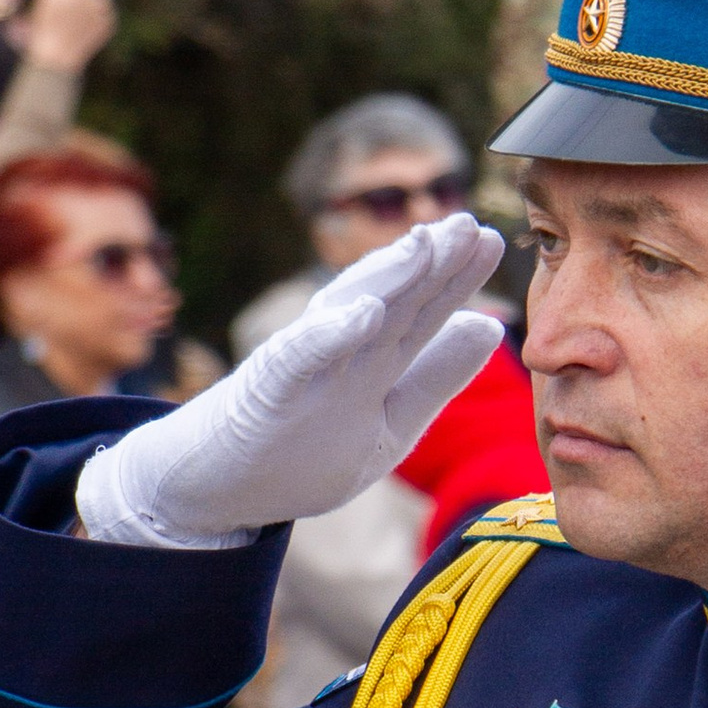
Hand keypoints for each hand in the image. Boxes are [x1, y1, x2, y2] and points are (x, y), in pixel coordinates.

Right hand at [78, 211, 506, 548]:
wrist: (213, 484)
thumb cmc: (299, 449)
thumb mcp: (387, 422)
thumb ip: (434, 377)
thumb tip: (487, 328)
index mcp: (372, 364)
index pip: (423, 315)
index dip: (458, 280)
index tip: (494, 240)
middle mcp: (340, 356)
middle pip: (395, 305)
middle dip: (434, 265)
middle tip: (470, 223)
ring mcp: (304, 370)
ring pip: (352, 317)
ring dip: (388, 279)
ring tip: (424, 243)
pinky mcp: (268, 390)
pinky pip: (300, 359)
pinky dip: (329, 335)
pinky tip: (361, 312)